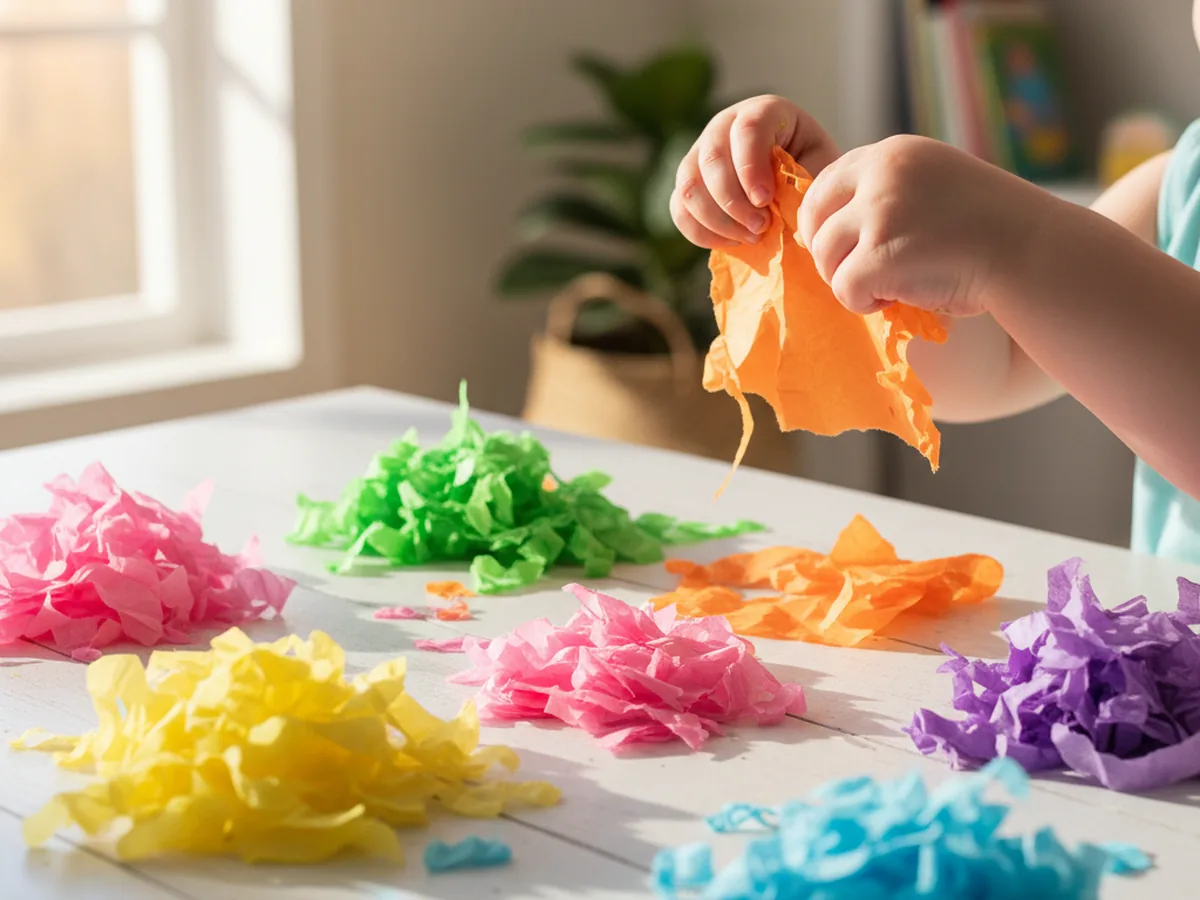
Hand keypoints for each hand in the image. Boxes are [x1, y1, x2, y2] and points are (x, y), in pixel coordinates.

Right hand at [671, 95, 839, 248]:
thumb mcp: (818, 170)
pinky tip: (732, 243)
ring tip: (752, 238)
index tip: (766, 200)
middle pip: (712, 158)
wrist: (799, 186)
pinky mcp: (688, 183)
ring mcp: (700, 152)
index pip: (747, 129)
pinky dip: (702, 232)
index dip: (751, 167)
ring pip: (690, 185)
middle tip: (762, 228)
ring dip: (718, 220)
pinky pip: (679, 209)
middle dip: (734, 201)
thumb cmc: (813, 174)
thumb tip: (780, 208)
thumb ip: (802, 182)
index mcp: (764, 111)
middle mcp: (725, 125)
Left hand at [798, 135, 1047, 317]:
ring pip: (824, 256)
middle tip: (861, 273)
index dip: (826, 222)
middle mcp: (882, 173)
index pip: (824, 183)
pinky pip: (843, 289)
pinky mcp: (879, 255)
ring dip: (848, 280)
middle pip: (814, 219)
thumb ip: (887, 194)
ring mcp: (880, 212)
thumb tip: (824, 229)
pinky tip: (897, 299)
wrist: (1034, 251)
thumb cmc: (989, 230)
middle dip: (829, 253)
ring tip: (888, 286)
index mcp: (894, 153)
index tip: (850, 246)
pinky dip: (863, 303)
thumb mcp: (933, 186)